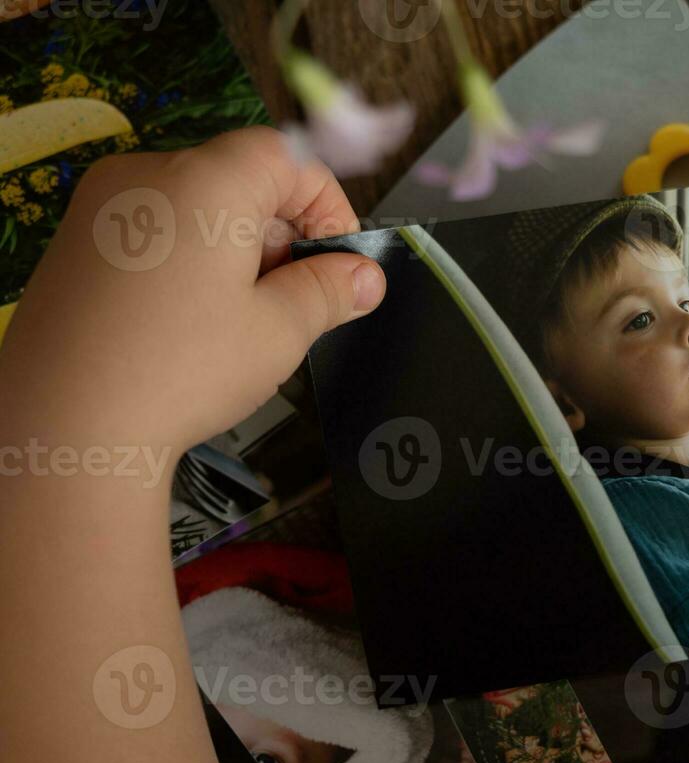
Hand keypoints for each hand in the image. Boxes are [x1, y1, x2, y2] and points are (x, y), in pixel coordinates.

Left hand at [0, 126, 384, 472]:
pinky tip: (190, 323)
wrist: (64, 422)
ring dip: (236, 250)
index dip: (326, 205)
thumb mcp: (278, 331)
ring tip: (242, 320)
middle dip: (282, 232)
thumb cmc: (179, 370)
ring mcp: (101, 206)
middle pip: (238, 177)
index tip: (340, 261)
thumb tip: (366, 276)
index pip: (286, 156)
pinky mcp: (75, 241)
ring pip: (195, 204)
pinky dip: (188, 260)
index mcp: (205, 181)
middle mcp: (146, 175)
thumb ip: (329, 291)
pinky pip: (152, 228)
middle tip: (297, 300)